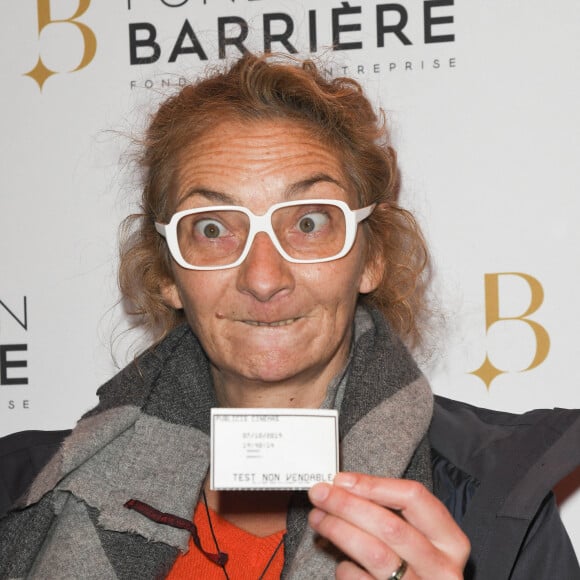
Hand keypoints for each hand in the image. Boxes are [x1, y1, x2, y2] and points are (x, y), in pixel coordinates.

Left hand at [307, 472, 469, 578]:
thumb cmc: (412, 569)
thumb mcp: (415, 540)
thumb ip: (389, 514)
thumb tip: (342, 488)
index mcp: (451, 541)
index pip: (414, 498)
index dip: (374, 485)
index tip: (342, 480)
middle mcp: (443, 569)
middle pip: (391, 525)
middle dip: (348, 505)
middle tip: (320, 494)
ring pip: (375, 553)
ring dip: (339, 530)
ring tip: (318, 518)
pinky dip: (344, 567)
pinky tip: (338, 560)